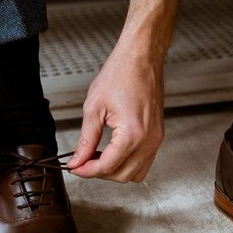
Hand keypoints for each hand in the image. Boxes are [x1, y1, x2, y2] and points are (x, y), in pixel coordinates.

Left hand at [67, 0, 179, 181]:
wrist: (142, 58)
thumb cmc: (121, 74)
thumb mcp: (94, 108)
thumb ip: (86, 139)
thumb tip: (78, 160)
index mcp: (133, 134)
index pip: (107, 166)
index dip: (87, 170)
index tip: (75, 167)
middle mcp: (149, 140)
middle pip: (122, 175)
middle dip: (100, 172)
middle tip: (83, 161)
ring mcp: (156, 139)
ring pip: (136, 174)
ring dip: (115, 170)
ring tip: (98, 156)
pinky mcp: (157, 135)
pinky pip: (144, 161)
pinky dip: (127, 163)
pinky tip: (112, 151)